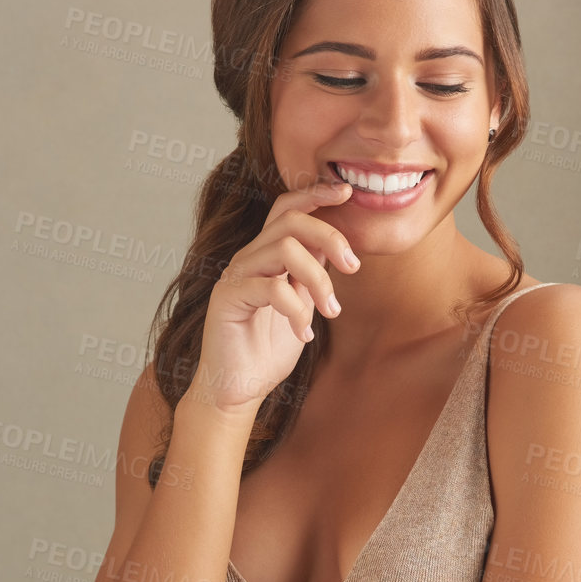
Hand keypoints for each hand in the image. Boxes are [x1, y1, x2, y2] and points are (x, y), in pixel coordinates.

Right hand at [183, 176, 359, 414]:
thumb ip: (312, 274)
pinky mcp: (227, 298)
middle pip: (290, 219)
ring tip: (331, 311)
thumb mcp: (302, 305)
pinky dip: (297, 310)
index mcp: (266, 255)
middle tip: (354, 268)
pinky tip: (306, 334)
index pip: (287, 208)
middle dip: (330, 236)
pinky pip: (271, 288)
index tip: (347, 192)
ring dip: (318, 279)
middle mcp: (249, 258)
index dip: (316, 194)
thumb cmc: (267, 350)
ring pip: (284, 248)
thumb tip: (335, 246)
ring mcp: (235, 275)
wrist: (237, 389)